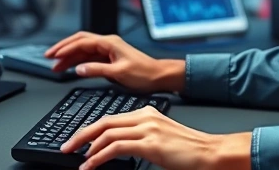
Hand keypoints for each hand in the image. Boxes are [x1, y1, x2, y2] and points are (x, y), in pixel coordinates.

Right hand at [45, 31, 185, 93]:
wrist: (159, 76)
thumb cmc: (144, 73)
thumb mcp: (118, 73)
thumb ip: (97, 70)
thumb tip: (79, 68)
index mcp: (110, 43)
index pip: (82, 42)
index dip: (66, 48)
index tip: (53, 55)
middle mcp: (108, 44)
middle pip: (80, 41)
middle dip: (63, 48)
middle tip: (49, 57)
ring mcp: (109, 50)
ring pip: (83, 50)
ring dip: (69, 56)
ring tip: (56, 66)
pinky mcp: (110, 58)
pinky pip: (89, 57)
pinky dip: (78, 61)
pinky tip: (71, 68)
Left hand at [60, 107, 251, 169]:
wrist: (210, 153)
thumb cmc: (189, 150)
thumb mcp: (161, 139)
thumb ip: (140, 139)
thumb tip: (117, 149)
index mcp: (147, 113)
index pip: (110, 118)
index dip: (91, 129)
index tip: (79, 140)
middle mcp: (145, 117)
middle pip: (104, 122)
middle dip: (82, 135)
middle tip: (68, 146)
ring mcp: (148, 129)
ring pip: (107, 133)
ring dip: (87, 148)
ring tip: (78, 159)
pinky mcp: (150, 144)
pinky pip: (115, 147)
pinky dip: (99, 157)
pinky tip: (91, 165)